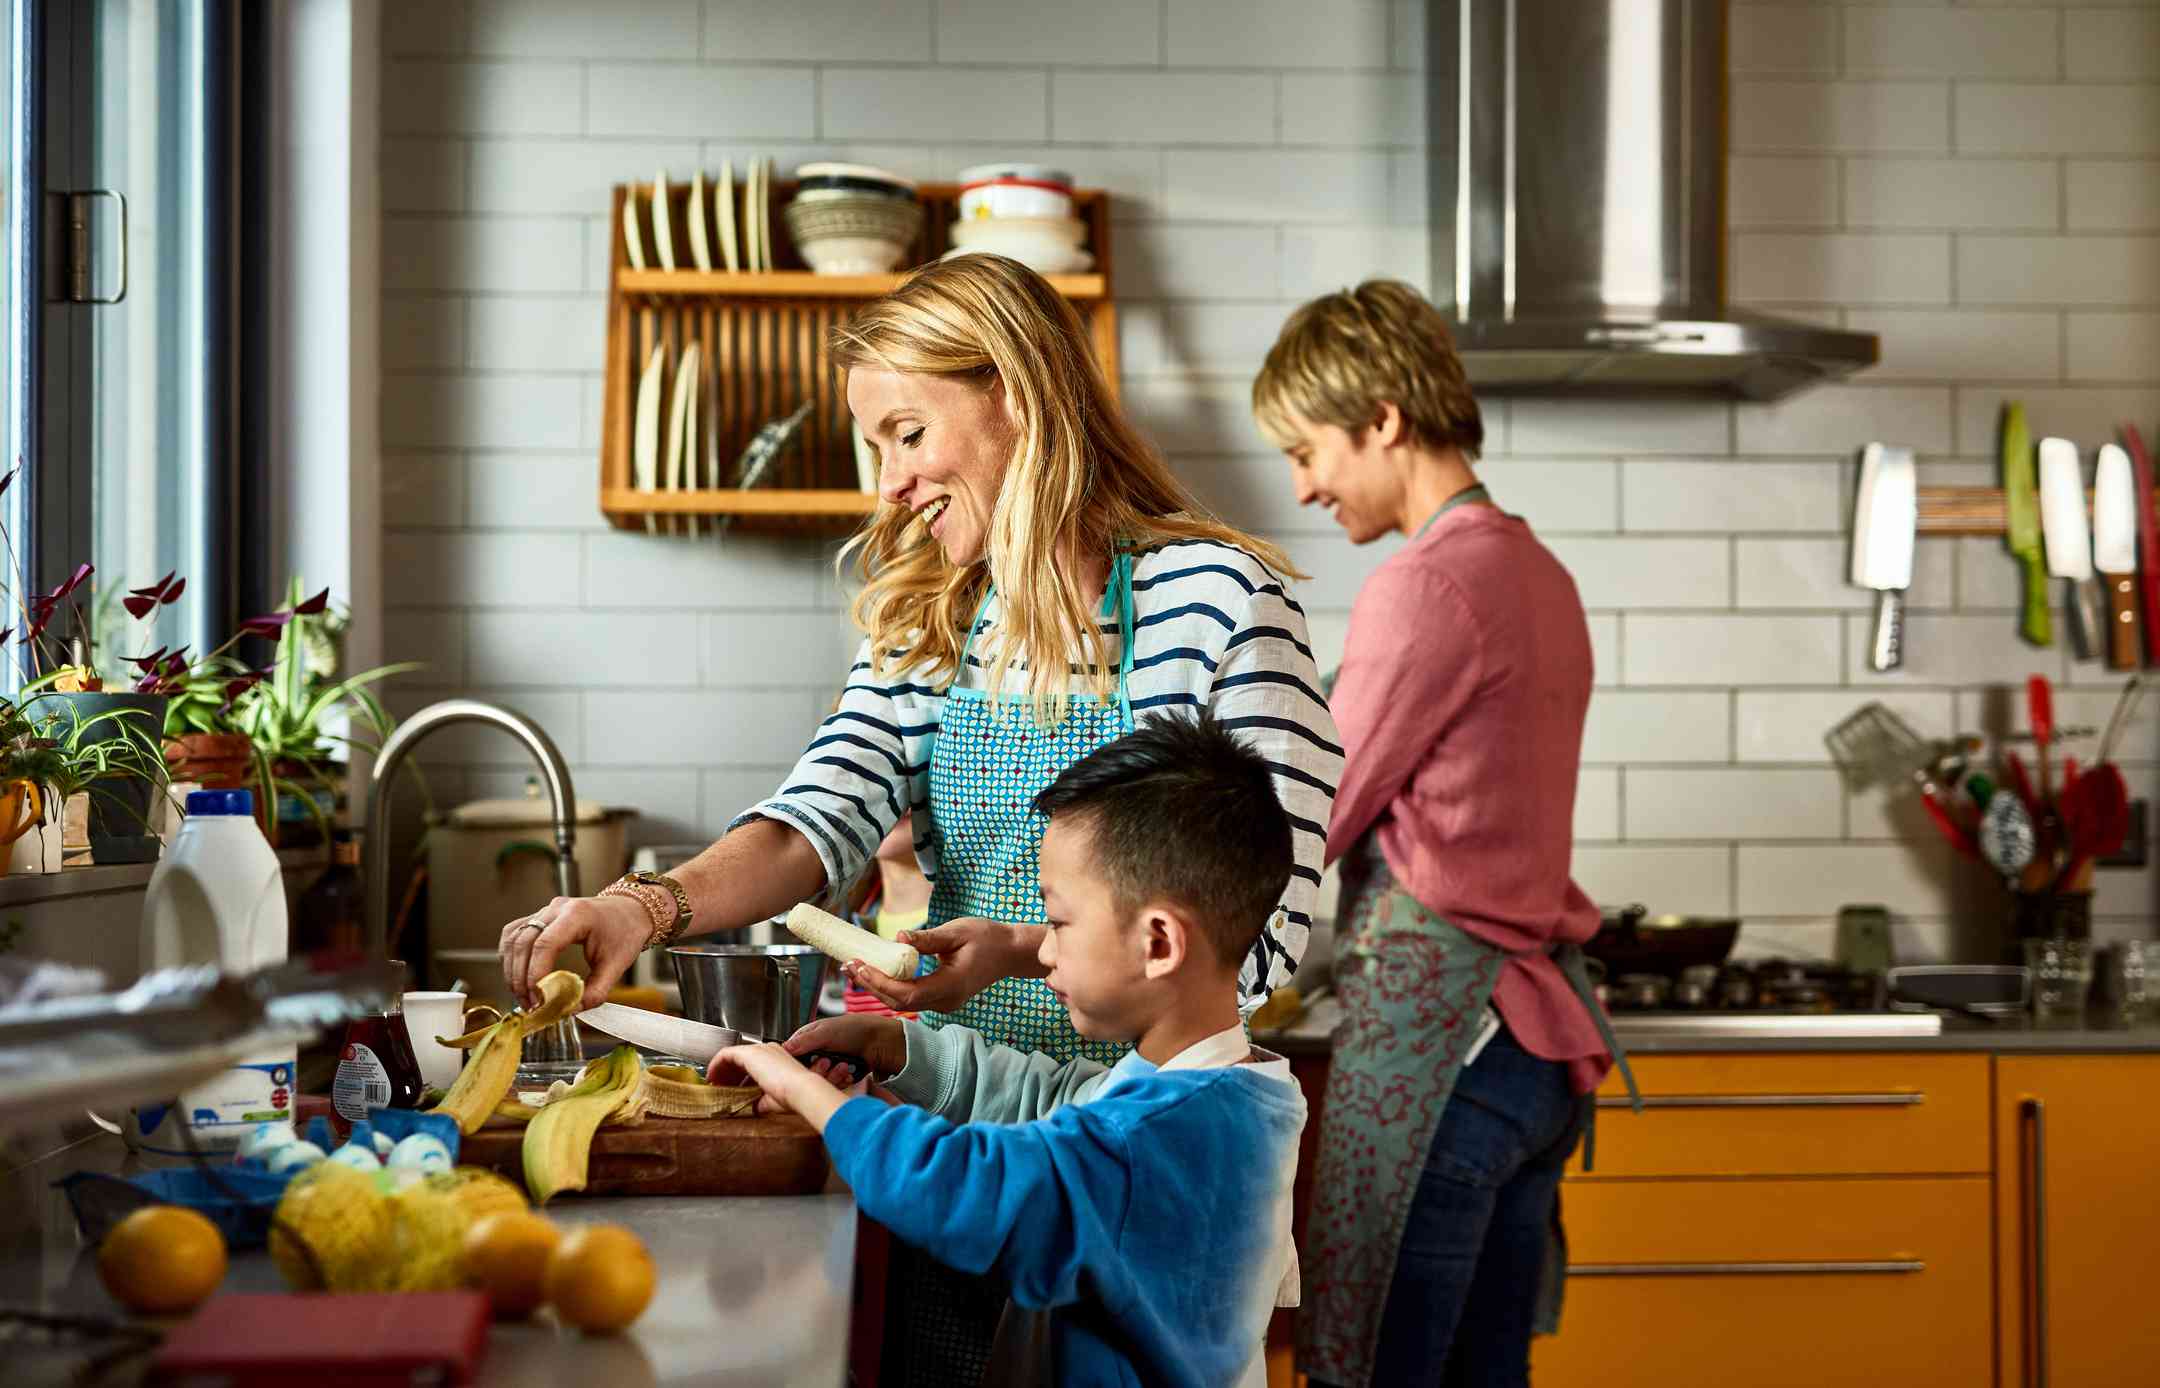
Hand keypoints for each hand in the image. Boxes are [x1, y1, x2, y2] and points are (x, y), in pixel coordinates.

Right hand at [498, 895, 648, 1009]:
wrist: (630, 911)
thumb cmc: (625, 932)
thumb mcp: (617, 965)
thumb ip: (595, 991)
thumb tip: (569, 1011)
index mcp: (578, 915)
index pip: (545, 944)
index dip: (535, 973)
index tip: (537, 998)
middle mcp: (557, 908)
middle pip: (523, 942)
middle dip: (521, 977)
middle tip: (529, 1004)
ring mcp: (546, 910)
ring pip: (513, 938)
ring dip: (512, 969)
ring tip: (523, 995)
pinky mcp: (539, 916)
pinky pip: (514, 934)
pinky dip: (511, 956)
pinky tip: (517, 976)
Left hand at [709, 1042, 849, 1131]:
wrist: (801, 1089)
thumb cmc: (794, 1095)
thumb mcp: (774, 1099)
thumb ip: (761, 1101)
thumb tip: (754, 1107)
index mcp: (776, 1059)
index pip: (751, 1064)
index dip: (738, 1076)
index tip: (730, 1088)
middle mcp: (767, 1051)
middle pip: (740, 1058)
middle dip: (727, 1073)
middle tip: (719, 1086)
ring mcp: (759, 1050)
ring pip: (732, 1055)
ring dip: (721, 1069)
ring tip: (714, 1083)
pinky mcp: (749, 1053)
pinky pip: (726, 1054)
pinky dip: (716, 1064)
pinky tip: (712, 1076)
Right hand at [780, 1015, 907, 1083]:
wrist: (881, 1043)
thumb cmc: (856, 1029)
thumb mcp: (827, 1032)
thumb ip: (805, 1041)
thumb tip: (784, 1048)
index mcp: (809, 1037)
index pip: (791, 1054)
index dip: (794, 1063)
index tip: (801, 1067)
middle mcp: (817, 1052)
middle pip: (805, 1071)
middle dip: (818, 1070)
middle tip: (828, 1062)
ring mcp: (828, 1065)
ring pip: (819, 1080)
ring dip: (832, 1076)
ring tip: (844, 1066)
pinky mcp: (838, 1076)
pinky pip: (832, 1086)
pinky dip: (841, 1081)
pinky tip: (849, 1074)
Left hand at [843, 917, 1045, 1012]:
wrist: (1010, 953)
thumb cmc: (988, 938)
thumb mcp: (958, 932)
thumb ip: (928, 939)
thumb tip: (899, 936)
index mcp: (950, 986)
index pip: (905, 994)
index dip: (879, 982)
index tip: (859, 965)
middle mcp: (945, 1001)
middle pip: (898, 1003)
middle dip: (870, 985)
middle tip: (847, 965)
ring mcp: (943, 1003)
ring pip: (902, 1003)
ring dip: (877, 986)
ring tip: (854, 967)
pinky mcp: (940, 998)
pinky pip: (910, 997)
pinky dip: (890, 986)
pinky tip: (876, 971)